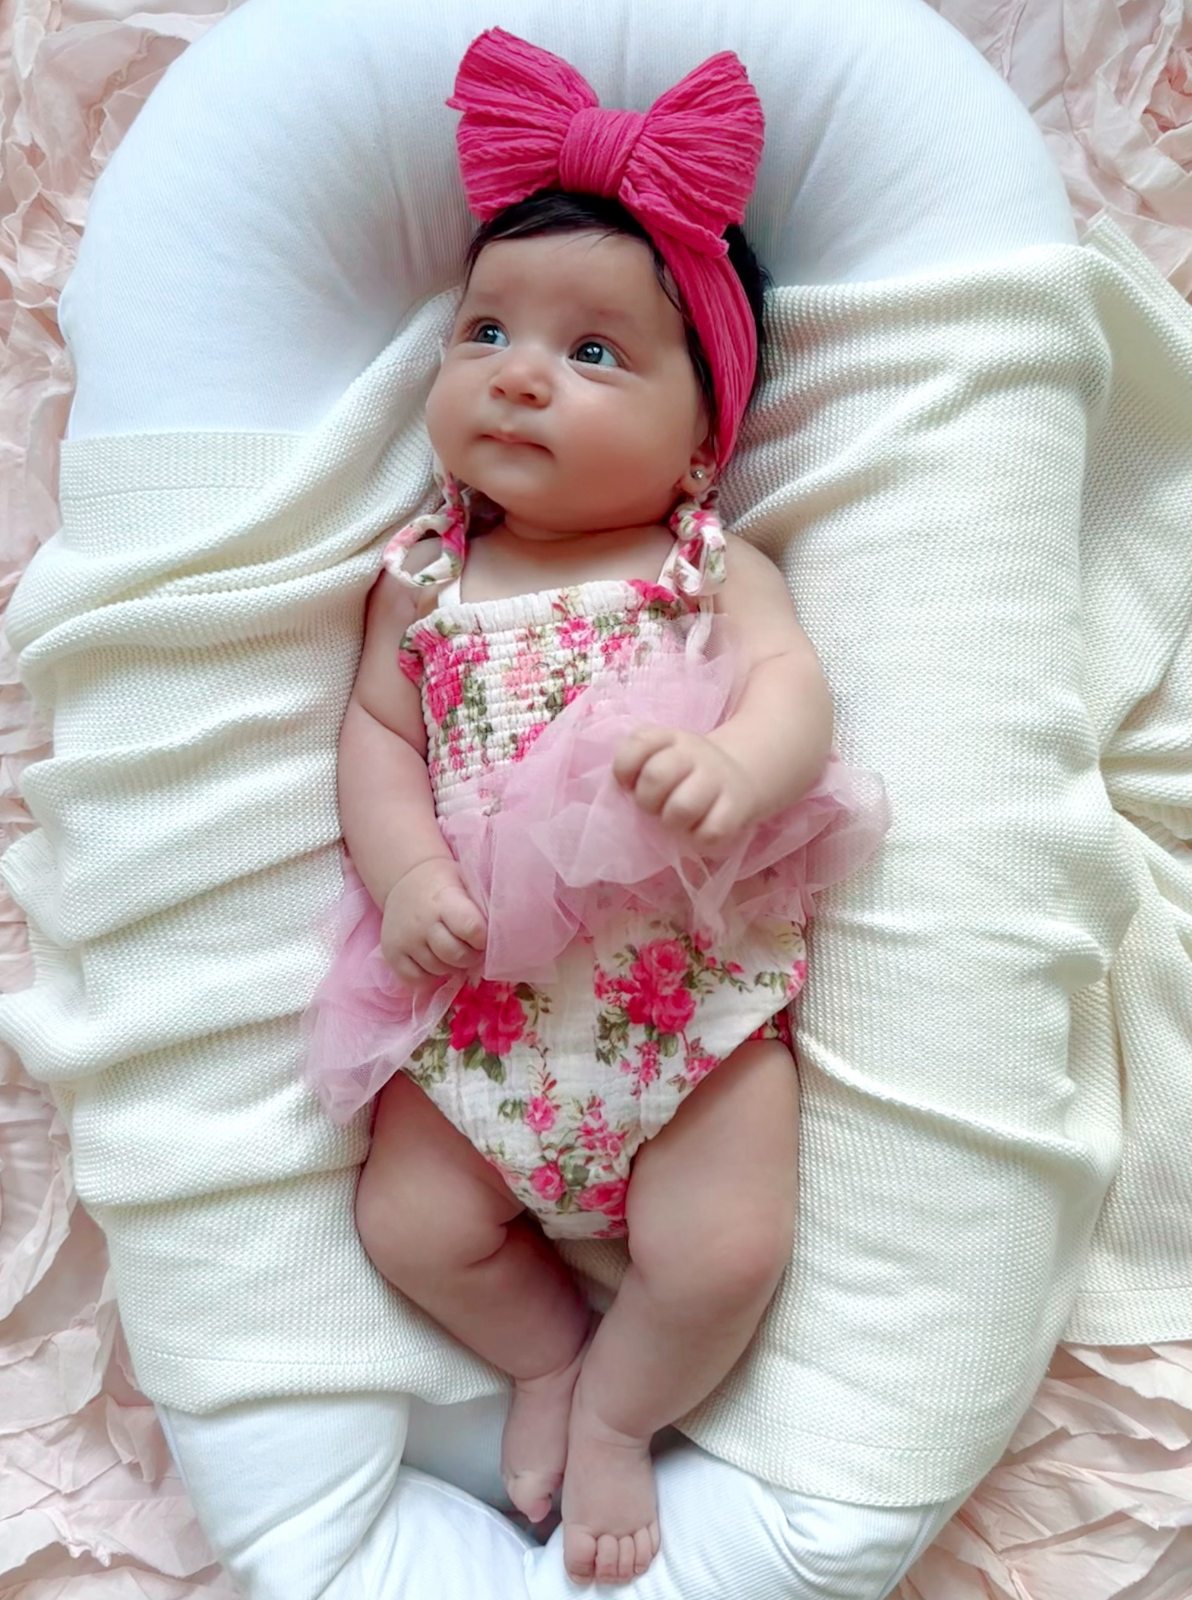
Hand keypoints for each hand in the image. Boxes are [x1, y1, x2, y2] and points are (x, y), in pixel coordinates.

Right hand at [380, 858, 485, 989]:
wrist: (405, 879)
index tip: (483, 937)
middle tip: (471, 949)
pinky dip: (429, 976)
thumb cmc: (445, 883)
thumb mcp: (466, 882)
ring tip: (453, 951)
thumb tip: (503, 934)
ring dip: (451, 966)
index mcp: (445, 900)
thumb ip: (481, 906)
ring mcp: (405, 939)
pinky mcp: (391, 953)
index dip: (482, 938)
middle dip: (470, 957)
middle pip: (455, 955)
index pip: (471, 929)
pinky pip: (415, 979)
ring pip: (437, 969)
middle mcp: (423, 922)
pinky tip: (434, 960)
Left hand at [613, 727, 756, 847]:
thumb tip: (621, 787)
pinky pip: (709, 833)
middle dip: (647, 800)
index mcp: (672, 739)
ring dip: (672, 821)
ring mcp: (718, 780)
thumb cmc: (685, 774)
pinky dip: (697, 838)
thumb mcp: (659, 755)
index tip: (628, 783)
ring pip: (682, 807)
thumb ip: (633, 761)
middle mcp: (696, 754)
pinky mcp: (736, 809)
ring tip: (676, 819)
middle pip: (657, 776)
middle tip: (655, 806)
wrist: (738, 779)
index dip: (624, 769)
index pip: (639, 744)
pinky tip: (697, 829)